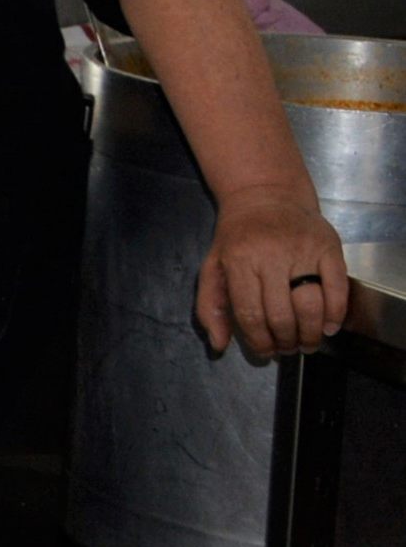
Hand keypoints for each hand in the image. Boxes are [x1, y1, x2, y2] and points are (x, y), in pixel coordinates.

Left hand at [196, 189, 351, 359]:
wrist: (265, 194)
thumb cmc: (237, 236)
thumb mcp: (212, 266)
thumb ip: (210, 306)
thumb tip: (219, 344)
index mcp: (238, 261)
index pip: (250, 313)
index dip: (259, 341)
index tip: (265, 352)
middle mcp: (271, 255)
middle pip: (282, 315)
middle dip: (286, 341)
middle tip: (288, 349)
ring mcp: (302, 250)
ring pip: (311, 305)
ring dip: (311, 333)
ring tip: (307, 342)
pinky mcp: (328, 246)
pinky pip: (337, 288)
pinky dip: (336, 313)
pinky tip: (328, 326)